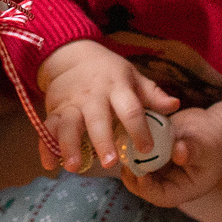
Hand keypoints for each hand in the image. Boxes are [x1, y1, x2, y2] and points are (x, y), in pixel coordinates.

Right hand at [37, 40, 180, 173]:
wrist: (72, 54)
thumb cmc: (110, 72)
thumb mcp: (133, 77)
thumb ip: (152, 94)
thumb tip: (175, 106)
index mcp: (118, 88)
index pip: (130, 109)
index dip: (139, 129)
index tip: (147, 149)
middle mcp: (93, 96)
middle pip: (97, 120)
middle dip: (102, 141)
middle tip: (109, 163)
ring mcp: (71, 103)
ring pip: (69, 125)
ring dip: (70, 146)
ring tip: (74, 166)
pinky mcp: (54, 110)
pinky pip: (48, 129)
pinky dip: (46, 147)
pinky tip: (49, 165)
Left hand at [125, 100, 221, 209]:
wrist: (214, 130)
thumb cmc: (215, 144)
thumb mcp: (207, 147)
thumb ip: (193, 150)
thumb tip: (179, 152)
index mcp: (179, 190)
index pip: (158, 196)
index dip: (145, 187)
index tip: (138, 171)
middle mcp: (164, 181)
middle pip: (140, 183)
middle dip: (131, 169)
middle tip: (124, 152)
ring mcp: (155, 167)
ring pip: (134, 166)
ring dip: (128, 154)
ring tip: (124, 138)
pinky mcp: (150, 152)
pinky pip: (135, 151)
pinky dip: (131, 141)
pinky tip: (128, 127)